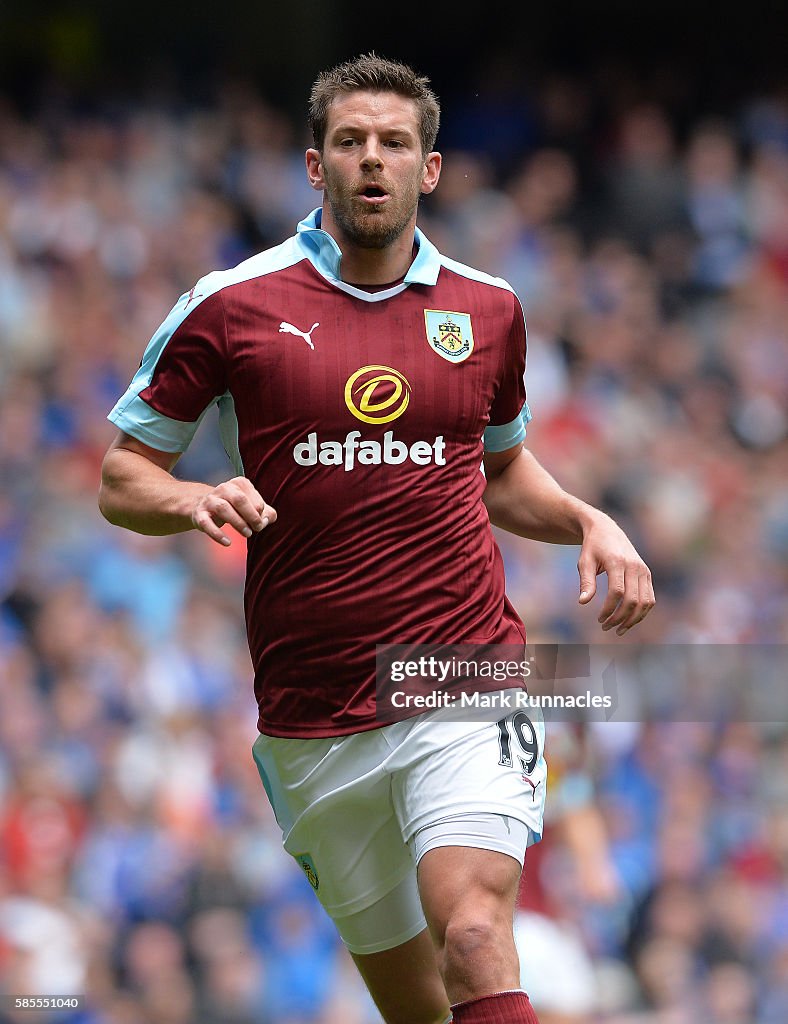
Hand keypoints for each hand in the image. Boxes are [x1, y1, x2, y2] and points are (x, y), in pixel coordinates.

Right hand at [191, 477, 276, 546]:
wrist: (205, 506)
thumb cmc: (235, 508)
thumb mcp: (252, 506)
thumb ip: (267, 513)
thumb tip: (266, 521)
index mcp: (240, 484)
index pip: (255, 499)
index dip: (261, 514)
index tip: (261, 523)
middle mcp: (224, 488)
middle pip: (240, 500)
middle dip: (251, 516)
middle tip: (257, 529)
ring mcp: (210, 500)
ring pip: (223, 509)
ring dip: (238, 523)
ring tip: (247, 534)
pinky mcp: (200, 514)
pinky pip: (207, 524)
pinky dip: (217, 534)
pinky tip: (227, 543)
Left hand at [577, 512, 653, 634]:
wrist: (607, 530)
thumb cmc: (592, 547)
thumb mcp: (584, 562)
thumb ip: (586, 582)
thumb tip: (583, 602)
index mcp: (617, 561)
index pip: (617, 592)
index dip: (609, 609)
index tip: (599, 619)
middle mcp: (634, 566)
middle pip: (633, 600)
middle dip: (620, 618)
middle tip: (605, 627)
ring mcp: (643, 570)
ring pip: (646, 602)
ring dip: (633, 619)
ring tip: (619, 629)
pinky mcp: (647, 574)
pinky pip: (650, 598)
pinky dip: (642, 612)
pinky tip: (629, 620)